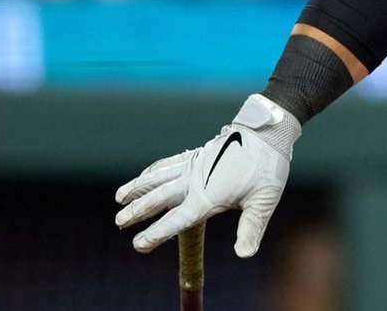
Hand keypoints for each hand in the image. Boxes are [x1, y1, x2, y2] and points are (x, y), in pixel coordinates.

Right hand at [115, 94, 300, 256]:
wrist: (267, 132)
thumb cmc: (268, 167)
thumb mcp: (263, 200)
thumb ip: (251, 228)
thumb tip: (243, 254)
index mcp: (209, 195)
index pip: (177, 220)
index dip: (156, 233)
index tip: (138, 244)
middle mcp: (195, 180)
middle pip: (159, 199)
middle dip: (138, 212)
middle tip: (119, 223)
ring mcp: (194, 165)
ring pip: (158, 178)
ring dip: (137, 189)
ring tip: (118, 199)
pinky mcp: (197, 155)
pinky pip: (168, 163)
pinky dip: (152, 171)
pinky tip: (143, 176)